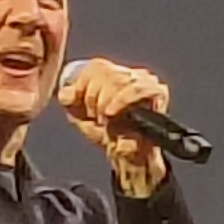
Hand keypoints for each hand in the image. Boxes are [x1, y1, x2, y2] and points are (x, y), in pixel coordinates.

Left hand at [60, 59, 171, 197]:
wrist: (129, 156)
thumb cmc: (109, 135)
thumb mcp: (81, 117)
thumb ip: (70, 101)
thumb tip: (65, 93)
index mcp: (112, 74)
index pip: (96, 66)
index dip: (82, 83)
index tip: (76, 102)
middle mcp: (130, 74)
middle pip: (106, 72)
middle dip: (93, 96)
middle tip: (94, 116)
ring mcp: (146, 81)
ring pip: (119, 79)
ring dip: (106, 100)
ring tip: (103, 117)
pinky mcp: (158, 92)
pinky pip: (138, 89)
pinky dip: (121, 100)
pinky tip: (111, 113)